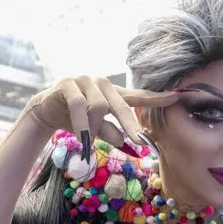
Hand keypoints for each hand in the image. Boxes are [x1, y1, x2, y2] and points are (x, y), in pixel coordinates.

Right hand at [27, 76, 179, 147]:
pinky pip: (78, 105)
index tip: (177, 98)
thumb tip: (125, 142)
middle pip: (121, 104)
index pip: (138, 96)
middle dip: (131, 124)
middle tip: (140, 142)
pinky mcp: (68, 84)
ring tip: (88, 140)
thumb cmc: (75, 119)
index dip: (157, 97)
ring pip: (99, 107)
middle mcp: (102, 84)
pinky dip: (82, 124)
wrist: (44, 111)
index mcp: (113, 94)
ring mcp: (85, 81)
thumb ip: (111, 132)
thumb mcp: (96, 130)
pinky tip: (81, 138)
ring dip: (95, 128)